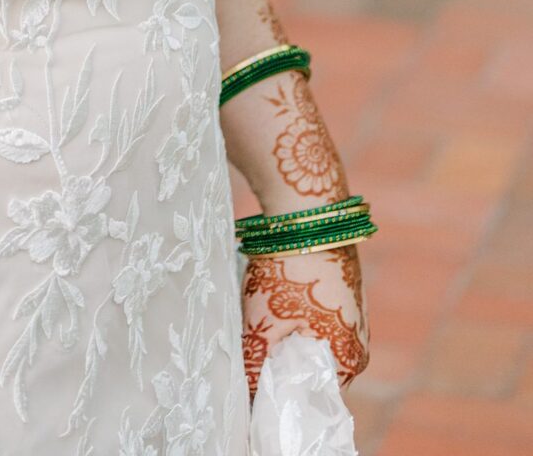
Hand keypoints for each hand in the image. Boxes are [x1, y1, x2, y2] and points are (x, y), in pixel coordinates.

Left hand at [243, 245, 368, 398]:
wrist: (307, 211)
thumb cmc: (289, 271)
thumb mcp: (264, 323)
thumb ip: (256, 365)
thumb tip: (247, 395)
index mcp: (349, 361)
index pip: (311, 394)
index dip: (280, 390)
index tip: (255, 381)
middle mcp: (359, 343)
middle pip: (312, 368)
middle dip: (282, 363)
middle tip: (255, 346)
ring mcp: (354, 316)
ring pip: (312, 341)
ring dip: (287, 337)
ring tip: (265, 315)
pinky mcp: (343, 293)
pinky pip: (317, 319)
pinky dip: (296, 316)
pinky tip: (277, 297)